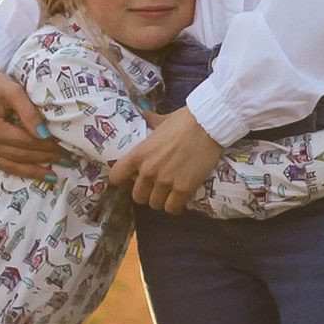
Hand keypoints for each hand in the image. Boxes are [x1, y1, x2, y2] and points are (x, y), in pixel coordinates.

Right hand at [0, 48, 60, 208]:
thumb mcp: (13, 91)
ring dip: (28, 172)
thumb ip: (29, 113)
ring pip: (5, 165)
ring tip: (50, 177)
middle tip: (67, 162)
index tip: (66, 150)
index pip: (27, 143)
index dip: (48, 148)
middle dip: (44, 160)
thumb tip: (45, 136)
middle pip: (19, 156)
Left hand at [111, 108, 228, 212]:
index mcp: (138, 154)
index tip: (130, 180)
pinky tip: (180, 200)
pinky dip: (175, 207)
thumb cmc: (184, 120)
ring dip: (161, 200)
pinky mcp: (183, 188)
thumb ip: (151, 122)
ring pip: (155, 204)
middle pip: (137, 196)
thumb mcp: (162, 121)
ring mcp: (165, 181)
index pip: (116, 176)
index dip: (122, 181)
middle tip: (156, 188)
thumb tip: (147, 115)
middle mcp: (148, 170)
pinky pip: (172, 208)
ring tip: (169, 194)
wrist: (207, 125)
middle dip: (146, 194)